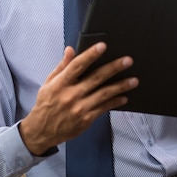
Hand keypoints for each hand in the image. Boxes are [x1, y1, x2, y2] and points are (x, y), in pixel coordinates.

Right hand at [18, 42, 137, 155]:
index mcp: (60, 84)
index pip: (77, 66)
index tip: (103, 46)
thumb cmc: (46, 104)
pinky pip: (104, 108)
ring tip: (134, 80)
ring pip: (104, 94)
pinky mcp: (86, 119)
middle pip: (95, 78)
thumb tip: (71, 49)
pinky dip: (115, 102)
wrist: (42, 131)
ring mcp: (80, 108)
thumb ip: (62, 66)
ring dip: (120, 86)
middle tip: (128, 61)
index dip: (90, 55)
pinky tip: (124, 97)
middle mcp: (71, 95)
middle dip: (113, 68)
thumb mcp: (49, 83)